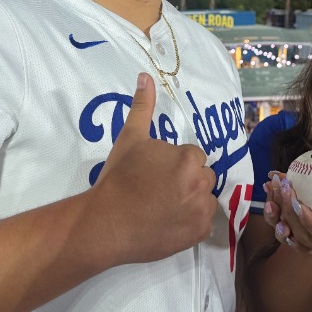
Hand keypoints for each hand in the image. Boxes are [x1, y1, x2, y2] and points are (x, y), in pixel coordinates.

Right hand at [92, 73, 217, 264]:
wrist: (106, 222)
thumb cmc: (119, 178)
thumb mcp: (130, 138)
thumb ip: (142, 107)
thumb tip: (146, 76)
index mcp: (189, 158)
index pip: (193, 156)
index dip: (175, 164)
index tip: (156, 174)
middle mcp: (201, 183)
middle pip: (202, 177)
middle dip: (186, 181)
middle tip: (158, 190)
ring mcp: (201, 211)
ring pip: (204, 200)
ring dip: (191, 201)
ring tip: (163, 207)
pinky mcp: (198, 234)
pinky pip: (203, 224)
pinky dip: (190, 223)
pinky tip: (168, 221)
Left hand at [263, 172, 311, 255]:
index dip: (307, 221)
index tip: (297, 202)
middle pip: (300, 234)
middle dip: (288, 211)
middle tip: (283, 187)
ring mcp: (309, 244)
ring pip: (287, 235)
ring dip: (275, 215)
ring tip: (270, 192)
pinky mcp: (299, 236)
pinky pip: (283, 229)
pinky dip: (274, 213)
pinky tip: (269, 196)